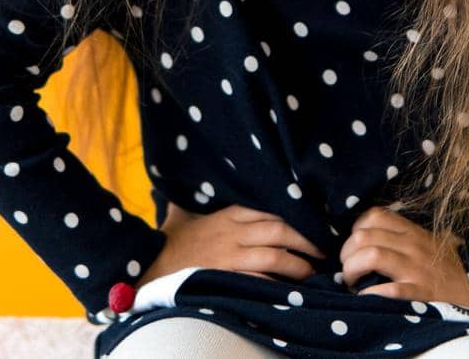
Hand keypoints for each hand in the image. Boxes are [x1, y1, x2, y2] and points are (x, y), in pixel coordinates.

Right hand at [138, 200, 326, 287]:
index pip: (269, 210)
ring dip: (298, 265)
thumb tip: (185, 178)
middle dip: (305, 240)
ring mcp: (230, 257)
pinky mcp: (226, 279)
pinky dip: (278, 285)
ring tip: (312, 273)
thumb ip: (191, 199)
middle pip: (279, 230)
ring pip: (275, 256)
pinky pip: (260, 281)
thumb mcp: (180, 214)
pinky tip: (290, 290)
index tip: (312, 224)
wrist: (146, 268)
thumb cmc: (166, 243)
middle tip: (322, 250)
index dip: (295, 217)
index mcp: (227, 215)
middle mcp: (232, 233)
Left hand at [339, 205, 468, 307]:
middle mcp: (414, 246)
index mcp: (414, 232)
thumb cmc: (445, 275)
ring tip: (352, 282)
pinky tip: (366, 297)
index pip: (375, 216)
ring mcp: (417, 269)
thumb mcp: (430, 246)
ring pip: (371, 255)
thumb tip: (370, 235)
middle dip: (346, 254)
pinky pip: (387, 289)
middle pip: (364, 236)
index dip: (356, 230)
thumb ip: (406, 237)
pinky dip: (369, 293)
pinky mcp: (420, 293)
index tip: (355, 248)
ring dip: (351, 270)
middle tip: (348, 270)